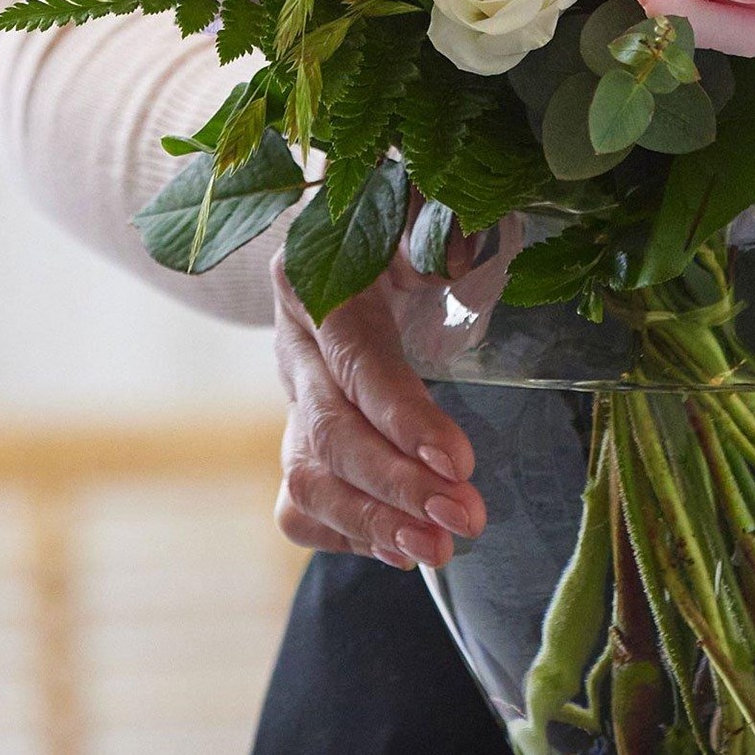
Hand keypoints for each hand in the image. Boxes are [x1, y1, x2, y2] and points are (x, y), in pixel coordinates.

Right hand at [271, 239, 487, 570]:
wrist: (365, 236)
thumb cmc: (408, 220)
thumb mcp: (424, 205)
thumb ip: (439, 223)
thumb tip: (457, 256)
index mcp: (316, 281)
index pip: (355, 360)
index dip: (402, 416)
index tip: (458, 462)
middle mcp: (294, 346)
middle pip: (329, 433)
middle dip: (397, 485)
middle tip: (464, 518)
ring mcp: (290, 398)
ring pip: (305, 479)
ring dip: (373, 524)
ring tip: (438, 549)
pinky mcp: (300, 437)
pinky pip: (302, 504)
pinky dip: (347, 534)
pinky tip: (402, 548)